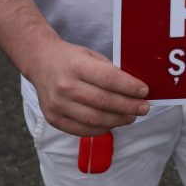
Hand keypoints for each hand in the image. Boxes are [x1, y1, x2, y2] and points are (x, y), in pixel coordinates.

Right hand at [28, 40, 149, 136]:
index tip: (144, 91)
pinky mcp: (54, 119)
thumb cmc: (71, 59)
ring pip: (95, 119)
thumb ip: (110, 71)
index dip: (129, 87)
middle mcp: (65, 86)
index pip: (109, 79)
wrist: (41, 63)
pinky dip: (101, 129)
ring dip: (118, 120)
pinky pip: (82, 130)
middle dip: (128, 107)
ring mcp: (57, 104)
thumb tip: (134, 89)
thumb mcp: (91, 55)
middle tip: (143, 108)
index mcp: (76, 65)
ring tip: (131, 117)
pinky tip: (112, 123)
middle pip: (104, 101)